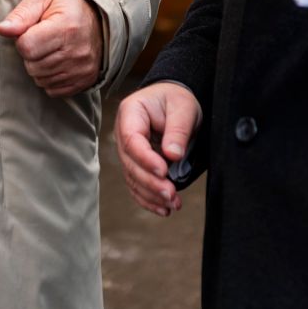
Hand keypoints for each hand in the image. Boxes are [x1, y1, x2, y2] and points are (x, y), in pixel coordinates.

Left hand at [0, 0, 102, 97]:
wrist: (97, 15)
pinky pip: (53, 90)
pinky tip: (58, 62)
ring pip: (41, 80)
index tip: (32, 31)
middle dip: (31, 55)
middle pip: (32, 67)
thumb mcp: (41, 0)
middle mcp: (77, 51)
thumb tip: (0, 29)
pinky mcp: (86, 80)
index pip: (27, 47)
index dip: (22, 40)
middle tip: (42, 40)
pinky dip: (50, 79)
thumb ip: (19, 16)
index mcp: (65, 27)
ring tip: (51, 50)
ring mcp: (82, 68)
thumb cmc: (64, 5)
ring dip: (39, 67)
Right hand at [115, 81, 201, 216]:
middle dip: (150, 182)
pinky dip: (149, 199)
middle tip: (171, 193)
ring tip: (173, 203)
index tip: (164, 171)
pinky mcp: (136, 165)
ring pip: (133, 178)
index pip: (131, 140)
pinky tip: (163, 209)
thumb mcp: (183, 107)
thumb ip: (178, 130)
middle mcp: (123, 133)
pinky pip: (137, 185)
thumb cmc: (177, 99)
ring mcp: (128, 151)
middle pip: (130, 163)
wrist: (175, 103)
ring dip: (151, 194)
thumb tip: (172, 156)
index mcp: (130, 113)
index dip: (145, 158)